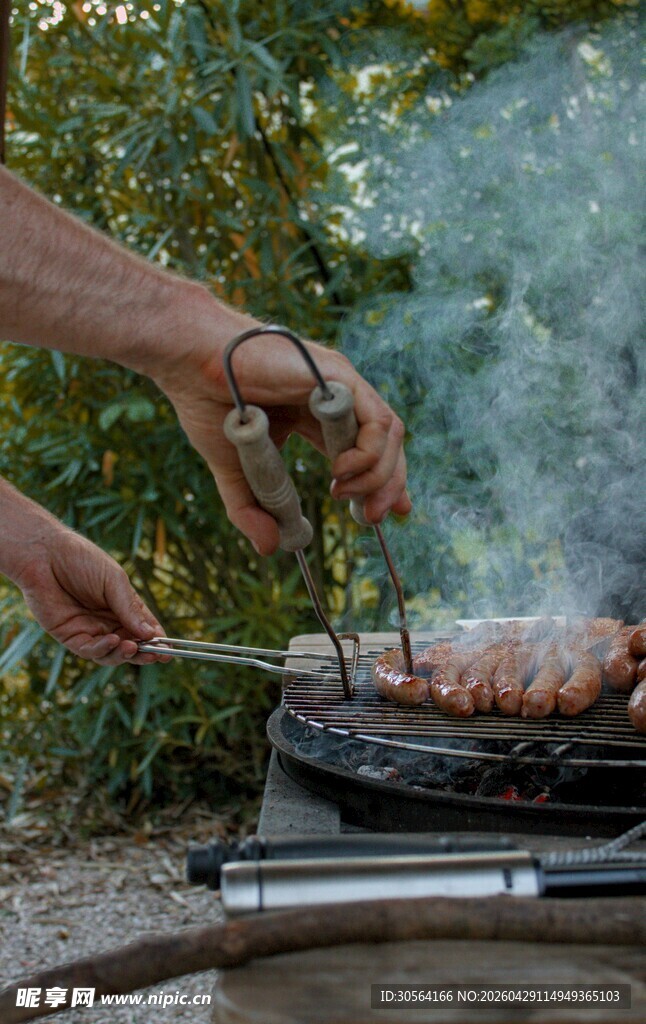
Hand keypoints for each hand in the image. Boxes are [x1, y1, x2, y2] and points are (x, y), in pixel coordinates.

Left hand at [14, 525, 167, 665]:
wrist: (45, 555)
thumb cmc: (81, 560)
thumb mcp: (114, 581)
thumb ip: (129, 608)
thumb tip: (151, 633)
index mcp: (122, 605)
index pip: (143, 628)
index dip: (156, 640)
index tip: (169, 650)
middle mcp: (107, 621)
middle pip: (130, 645)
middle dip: (144, 653)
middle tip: (157, 656)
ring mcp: (89, 630)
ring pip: (110, 653)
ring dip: (124, 654)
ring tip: (133, 647)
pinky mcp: (69, 636)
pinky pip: (89, 650)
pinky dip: (103, 649)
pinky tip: (113, 640)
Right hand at [153, 310, 410, 554]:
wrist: (190, 367)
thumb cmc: (207, 405)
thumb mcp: (233, 470)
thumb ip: (251, 509)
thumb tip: (269, 549)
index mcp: (314, 414)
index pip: (363, 449)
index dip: (379, 482)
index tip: (378, 514)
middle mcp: (334, 398)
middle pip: (385, 443)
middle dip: (389, 485)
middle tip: (374, 518)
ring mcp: (339, 386)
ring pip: (388, 433)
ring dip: (380, 474)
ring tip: (348, 499)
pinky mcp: (338, 377)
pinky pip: (376, 419)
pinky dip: (369, 452)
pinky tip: (342, 471)